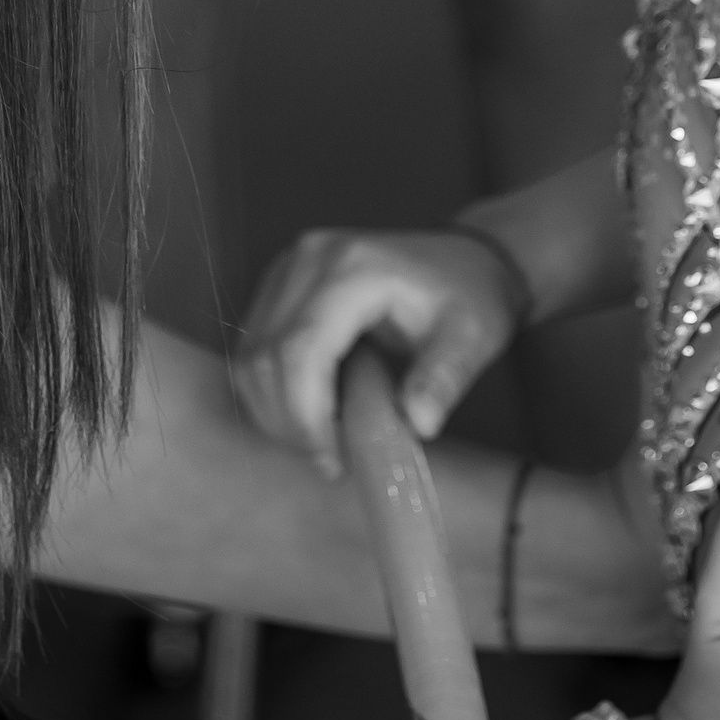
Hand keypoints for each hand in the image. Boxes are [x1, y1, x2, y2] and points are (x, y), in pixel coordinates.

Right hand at [235, 226, 525, 474]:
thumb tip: (419, 422)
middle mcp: (309, 258)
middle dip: (290, 423)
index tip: (334, 461)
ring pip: (249, 358)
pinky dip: (272, 393)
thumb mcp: (470, 338)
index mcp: (353, 267)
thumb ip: (444, 379)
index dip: (305, 417)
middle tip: (332, 460)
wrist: (459, 260)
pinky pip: (253, 349)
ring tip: (325, 438)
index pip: (301, 351)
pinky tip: (313, 411)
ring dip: (276, 412)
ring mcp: (288, 267)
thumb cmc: (465, 298)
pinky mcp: (278, 284)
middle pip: (265, 358)